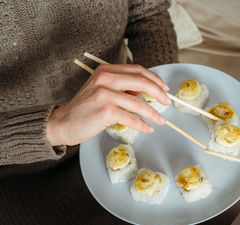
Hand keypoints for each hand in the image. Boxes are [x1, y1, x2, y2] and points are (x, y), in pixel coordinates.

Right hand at [46, 64, 170, 145]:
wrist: (63, 123)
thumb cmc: (86, 108)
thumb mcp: (103, 90)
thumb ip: (122, 88)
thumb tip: (147, 92)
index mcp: (106, 70)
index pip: (137, 70)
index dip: (154, 79)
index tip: (165, 89)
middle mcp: (106, 78)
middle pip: (142, 82)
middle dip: (159, 93)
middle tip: (167, 103)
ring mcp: (105, 94)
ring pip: (139, 103)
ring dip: (153, 113)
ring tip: (161, 120)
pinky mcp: (106, 111)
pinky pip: (131, 118)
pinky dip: (142, 124)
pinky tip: (148, 128)